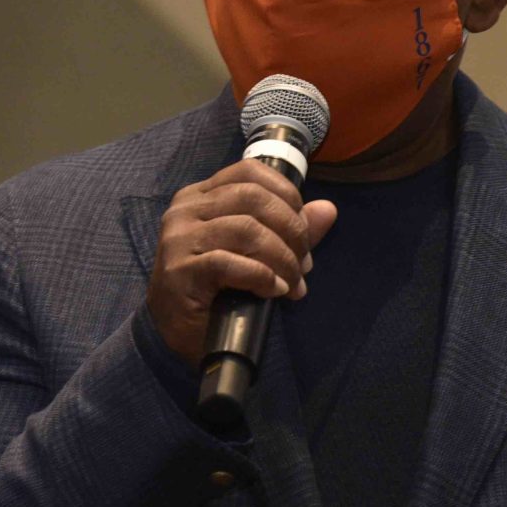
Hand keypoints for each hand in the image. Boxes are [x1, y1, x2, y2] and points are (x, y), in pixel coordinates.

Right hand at [144, 160, 338, 367]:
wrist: (177, 334)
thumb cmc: (218, 290)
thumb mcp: (259, 254)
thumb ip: (289, 230)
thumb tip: (328, 209)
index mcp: (202, 196)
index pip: (250, 172)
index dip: (287, 196)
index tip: (304, 230)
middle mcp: (186, 210)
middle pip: (253, 198)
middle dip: (291, 230)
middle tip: (304, 264)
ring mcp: (179, 239)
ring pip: (246, 230)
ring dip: (281, 258)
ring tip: (292, 283)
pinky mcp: (179, 270)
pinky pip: (230, 263)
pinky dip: (262, 277)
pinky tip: (274, 291)